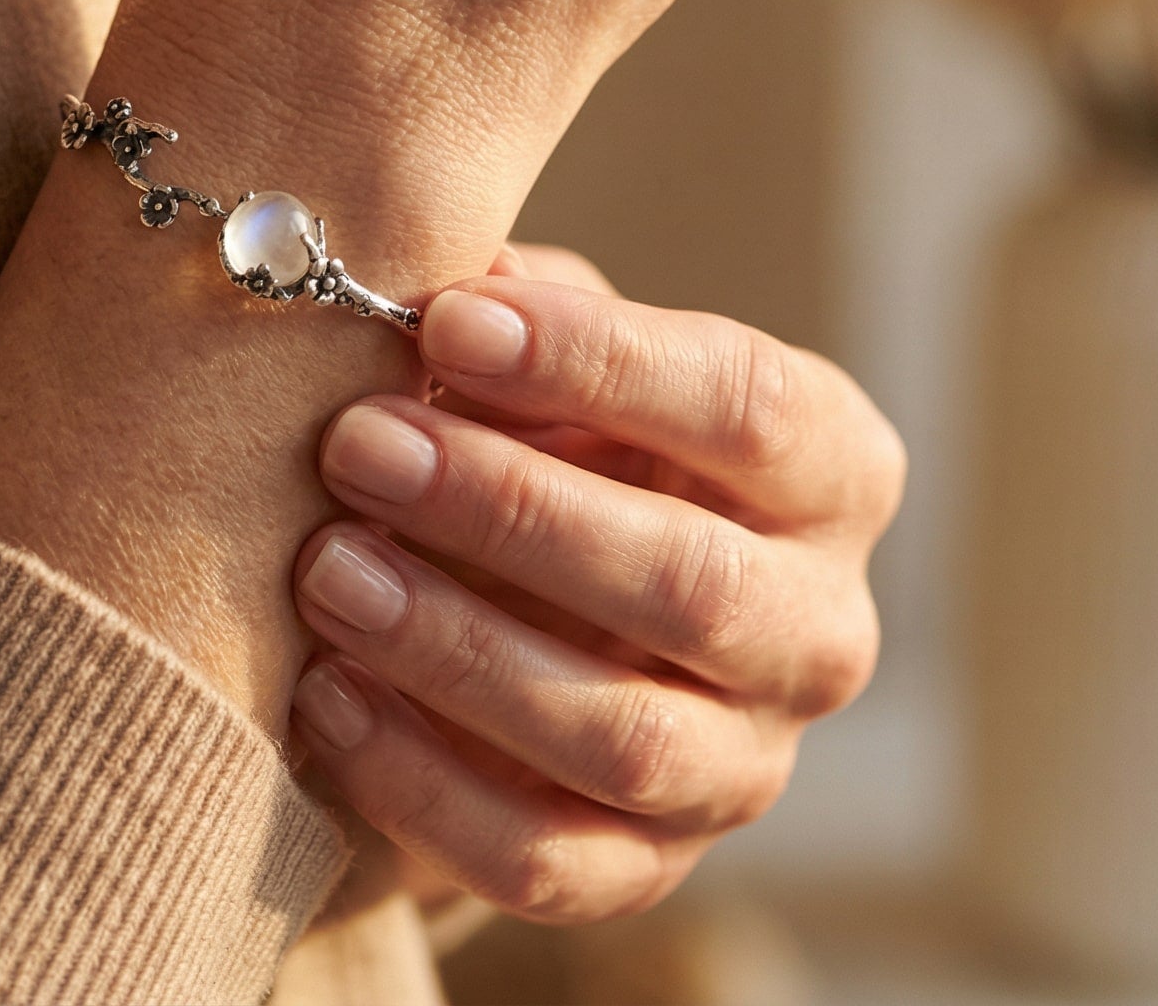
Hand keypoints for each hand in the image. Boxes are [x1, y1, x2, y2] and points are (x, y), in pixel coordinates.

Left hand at [289, 271, 905, 919]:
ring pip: (621, 736)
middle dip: (510, 510)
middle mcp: (819, 626)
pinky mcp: (648, 869)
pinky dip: (424, 784)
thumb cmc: (563, 430)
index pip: (746, 407)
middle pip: (691, 581)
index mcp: (831, 468)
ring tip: (327, 567)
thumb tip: (437, 288)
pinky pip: (544, 861)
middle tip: (360, 445)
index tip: (450, 322)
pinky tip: (326, 696)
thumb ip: (518, 309)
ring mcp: (745, 766)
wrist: (560, 597)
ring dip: (456, 648)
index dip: (597, 362)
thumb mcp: (561, 350)